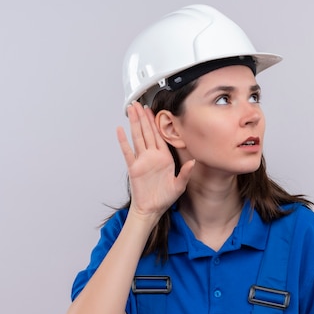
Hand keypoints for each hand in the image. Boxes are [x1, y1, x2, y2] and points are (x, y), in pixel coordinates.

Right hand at [116, 102, 194, 219]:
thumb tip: (193, 162)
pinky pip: (127, 152)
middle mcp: (152, 156)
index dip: (155, 122)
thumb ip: (186, 173)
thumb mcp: (179, 185)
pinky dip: (123, 141)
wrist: (152, 209)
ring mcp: (142, 161)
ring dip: (133, 123)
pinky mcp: (134, 168)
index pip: (159, 135)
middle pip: (146, 132)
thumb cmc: (164, 198)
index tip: (152, 110)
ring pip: (137, 137)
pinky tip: (120, 130)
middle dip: (142, 117)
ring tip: (130, 110)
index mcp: (164, 158)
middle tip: (138, 103)